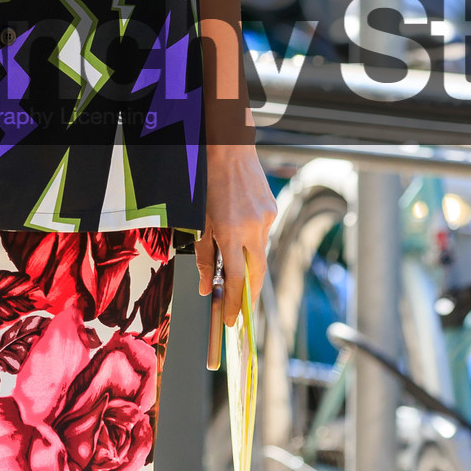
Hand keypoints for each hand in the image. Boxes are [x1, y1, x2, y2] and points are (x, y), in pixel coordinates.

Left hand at [196, 141, 274, 325]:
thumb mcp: (197, 221)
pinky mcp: (273, 210)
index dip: (233, 302)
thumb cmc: (206, 183)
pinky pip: (262, 233)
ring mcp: (267, 219)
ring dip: (248, 264)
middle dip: (250, 295)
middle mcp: (253, 228)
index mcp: (230, 231)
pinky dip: (251, 240)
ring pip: (260, 252)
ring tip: (235, 270)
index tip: (231, 320)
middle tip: (241, 310)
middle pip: (257, 274)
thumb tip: (206, 286)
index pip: (235, 279)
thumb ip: (202, 256)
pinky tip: (240, 229)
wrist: (229, 149)